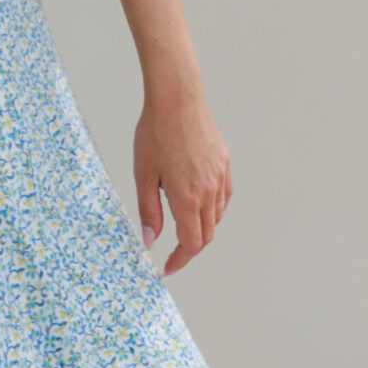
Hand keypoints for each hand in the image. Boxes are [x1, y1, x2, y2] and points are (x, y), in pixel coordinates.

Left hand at [134, 85, 230, 275]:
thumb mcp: (143, 175)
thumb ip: (148, 211)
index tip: (168, 268)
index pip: (191, 243)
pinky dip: (213, 209)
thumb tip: (150, 241)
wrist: (178, 99)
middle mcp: (209, 191)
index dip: (180, 260)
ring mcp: (219, 177)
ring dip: (202, 229)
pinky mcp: (224, 164)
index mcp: (187, 197)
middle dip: (190, 249)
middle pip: (206, 235)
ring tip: (182, 228)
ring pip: (217, 216)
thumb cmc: (155, 134)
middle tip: (172, 253)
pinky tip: (198, 204)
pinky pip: (223, 197)